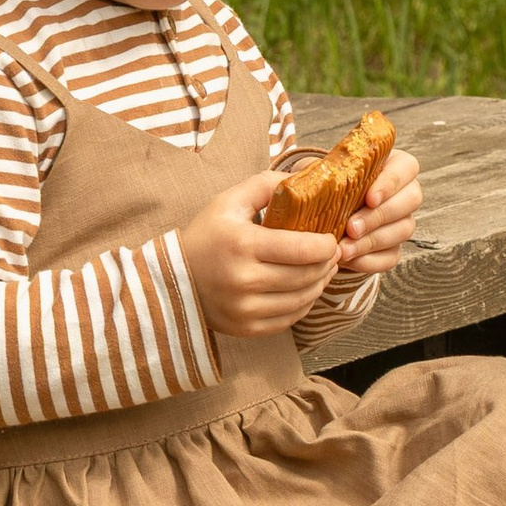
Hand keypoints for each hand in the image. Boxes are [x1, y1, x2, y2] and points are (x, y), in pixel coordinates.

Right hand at [178, 170, 341, 337]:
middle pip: (308, 276)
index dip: (327, 245)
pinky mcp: (246, 327)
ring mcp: (245, 309)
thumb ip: (267, 184)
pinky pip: (290, 319)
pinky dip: (303, 304)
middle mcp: (245, 281)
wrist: (172, 278)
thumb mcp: (231, 201)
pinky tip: (303, 289)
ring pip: (303, 299)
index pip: (304, 249)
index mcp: (244, 245)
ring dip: (320, 283)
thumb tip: (304, 178)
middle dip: (328, 263)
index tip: (331, 238)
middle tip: (332, 254)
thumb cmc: (207, 235)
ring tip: (322, 269)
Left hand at [333, 146, 421, 279]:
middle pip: (411, 200)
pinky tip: (348, 259)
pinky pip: (391, 257)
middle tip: (351, 228)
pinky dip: (369, 260)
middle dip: (379, 216)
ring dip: (372, 241)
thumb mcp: (323, 172)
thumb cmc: (326, 186)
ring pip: (403, 230)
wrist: (321, 215)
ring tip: (344, 248)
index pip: (407, 167)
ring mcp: (403, 222)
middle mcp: (405, 193)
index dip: (391, 183)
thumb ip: (324, 169)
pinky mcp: (394, 248)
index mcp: (393, 165)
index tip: (369, 199)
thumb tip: (318, 177)